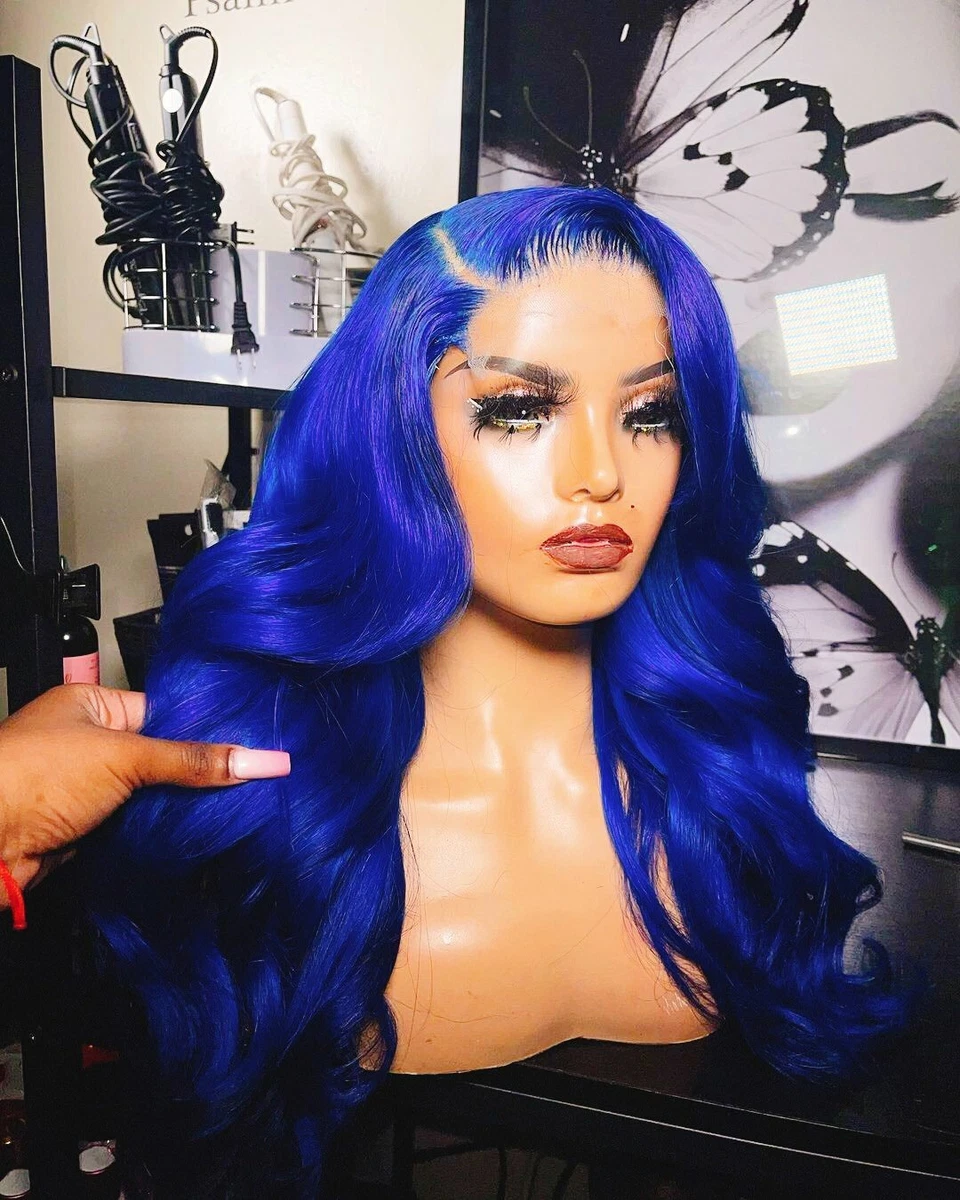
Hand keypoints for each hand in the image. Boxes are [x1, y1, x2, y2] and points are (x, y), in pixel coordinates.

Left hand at [0, 683, 290, 896]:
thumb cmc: (27, 778)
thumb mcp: (123, 756)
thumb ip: (192, 760)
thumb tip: (256, 758)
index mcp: (91, 705)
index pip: (165, 712)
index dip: (206, 729)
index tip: (250, 743)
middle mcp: (87, 743)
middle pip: (161, 756)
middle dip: (198, 772)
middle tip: (249, 778)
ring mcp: (85, 788)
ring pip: (150, 795)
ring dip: (178, 806)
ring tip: (233, 806)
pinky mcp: (85, 829)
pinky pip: (136, 826)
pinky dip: (159, 832)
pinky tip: (192, 834)